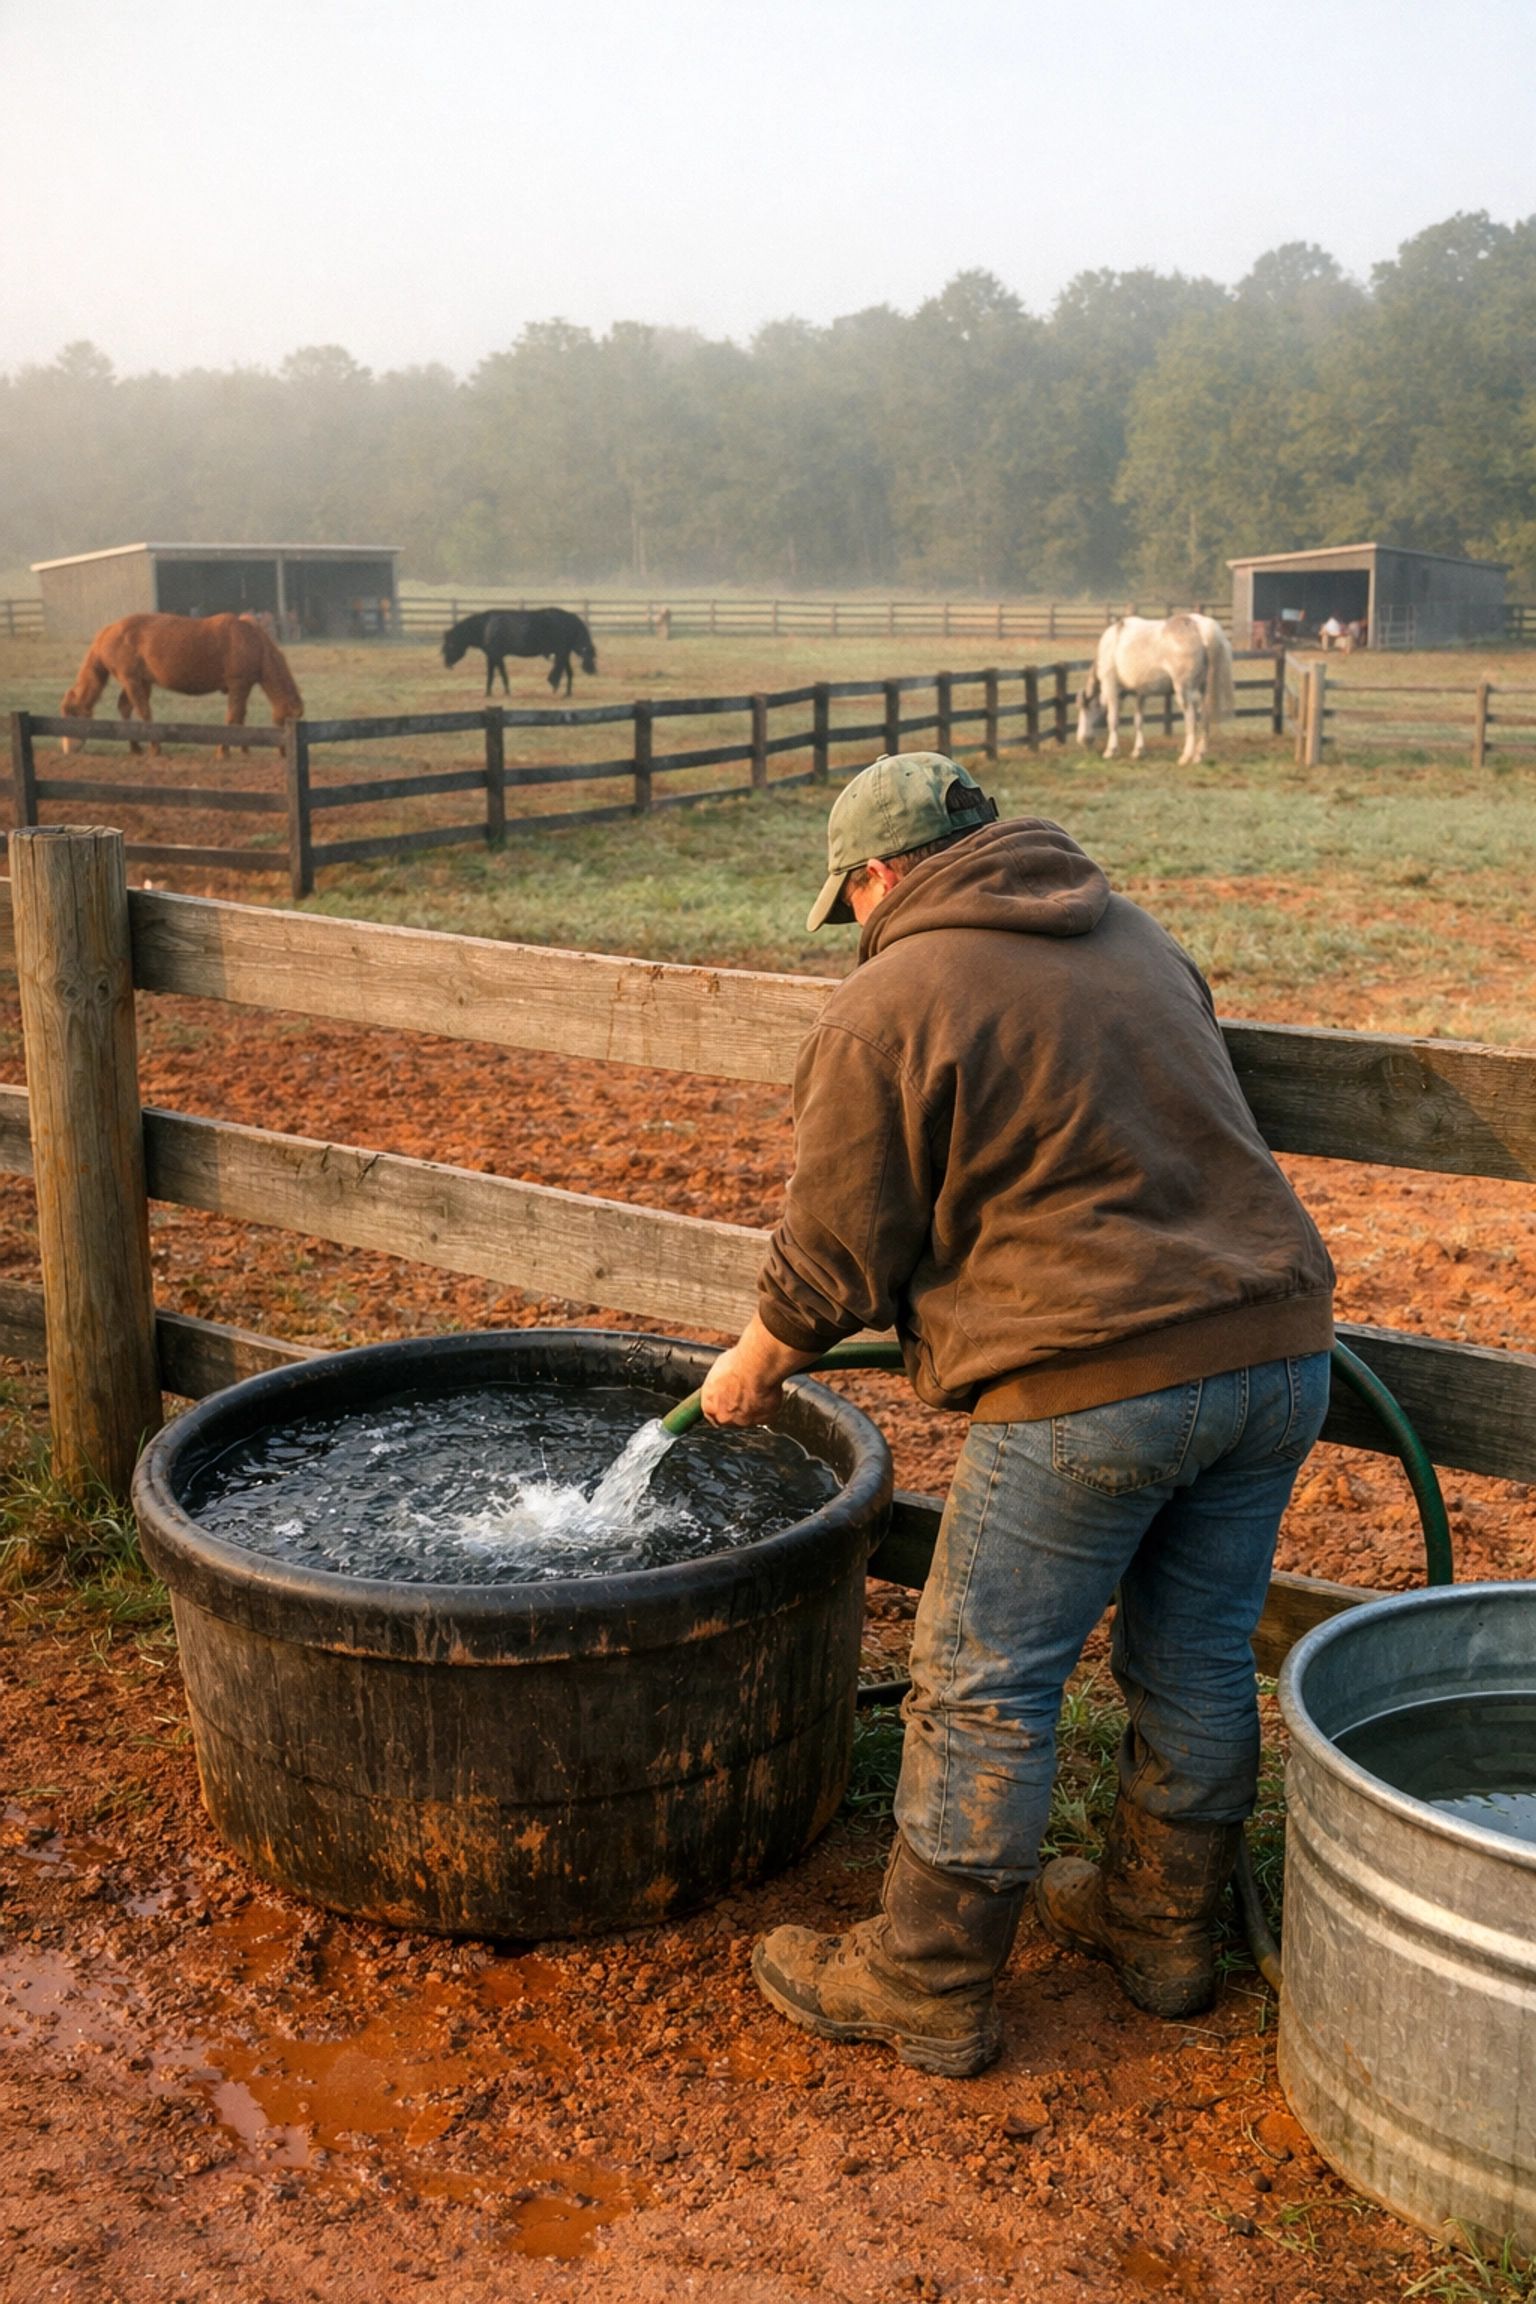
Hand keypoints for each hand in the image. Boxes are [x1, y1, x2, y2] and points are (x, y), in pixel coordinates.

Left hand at [701, 1314, 817, 1426]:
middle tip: (744, 1392)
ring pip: (748, 1417)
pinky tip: (768, 1391)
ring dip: (752, 1407)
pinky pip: (765, 1414)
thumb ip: (720, 1384)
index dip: (720, 1406)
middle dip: (736, 1408)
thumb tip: (723, 1381)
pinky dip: (767, 1405)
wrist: (757, 1367)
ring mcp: (744, 1422)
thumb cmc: (736, 1364)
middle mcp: (725, 1418)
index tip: (727, 1400)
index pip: (711, 1414)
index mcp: (709, 1405)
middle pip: (729, 1418)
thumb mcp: (718, 1370)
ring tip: (758, 1388)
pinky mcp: (763, 1421)